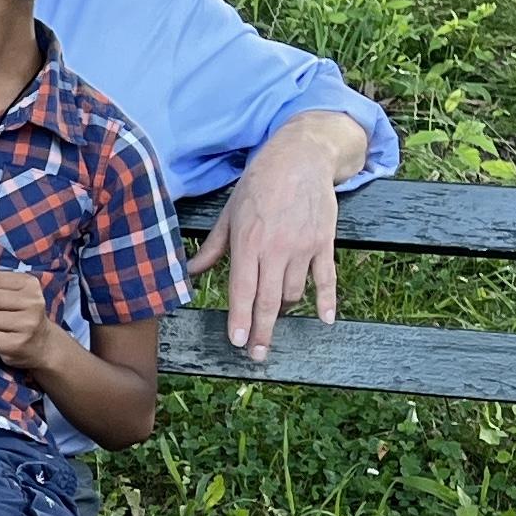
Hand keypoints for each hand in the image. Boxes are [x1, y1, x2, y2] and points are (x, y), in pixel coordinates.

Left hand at [188, 135, 343, 361]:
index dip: (241, 318)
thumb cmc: (258, 185)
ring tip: (275, 324)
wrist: (300, 159)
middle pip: (269, 300)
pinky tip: (325, 320)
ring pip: (294, 292)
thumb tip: (189, 271)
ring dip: (285, 312)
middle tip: (258, 356)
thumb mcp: (228, 213)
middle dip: (262, 331)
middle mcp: (275, 250)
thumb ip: (212, 247)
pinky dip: (326, 300)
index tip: (238, 342)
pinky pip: (326, 278)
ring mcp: (302, 248)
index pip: (241, 290)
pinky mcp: (324, 243)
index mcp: (247, 243)